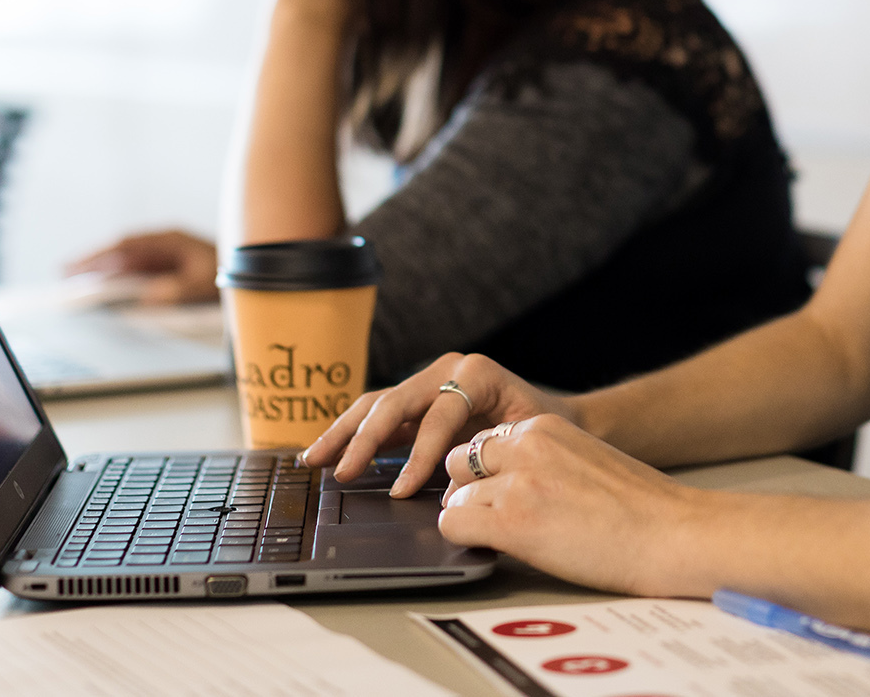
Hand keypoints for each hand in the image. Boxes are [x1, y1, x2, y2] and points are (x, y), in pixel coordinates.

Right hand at [63, 230, 217, 304]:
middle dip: (94, 260)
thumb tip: (147, 297)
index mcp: (170, 239)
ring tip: (75, 279)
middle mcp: (163, 243)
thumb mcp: (204, 282)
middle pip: (121, 251)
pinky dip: (118, 277)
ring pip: (127, 260)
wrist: (253, 268)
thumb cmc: (231, 270)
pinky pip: (137, 270)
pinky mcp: (167, 267)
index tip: (80, 266)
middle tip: (65, 272)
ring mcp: (164, 255)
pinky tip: (104, 288)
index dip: (101, 256)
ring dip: (103, 269)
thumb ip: (176, 289)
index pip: (127, 246)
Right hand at [301, 351, 576, 495]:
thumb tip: (448, 498)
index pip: (437, 416)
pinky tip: (328, 452)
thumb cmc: (546, 429)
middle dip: (363, 440)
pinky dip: (353, 432)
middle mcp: (447, 370)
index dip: (418, 456)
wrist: (556, 416)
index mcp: (475, 374)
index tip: (401, 492)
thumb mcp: (523, 443)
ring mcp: (429, 381)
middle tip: (341, 473)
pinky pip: (379, 413)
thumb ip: (485, 463)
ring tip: (314, 459)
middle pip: (394, 403)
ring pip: (376, 404)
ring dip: (343, 432)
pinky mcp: (418, 399)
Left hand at [438, 413, 711, 596]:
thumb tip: (512, 482)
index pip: (484, 441)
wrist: (672, 533)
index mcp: (545, 426)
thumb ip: (546, 461)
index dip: (488, 474)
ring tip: (503, 538)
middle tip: (494, 518)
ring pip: (453, 495)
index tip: (501, 496)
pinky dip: (465, 538)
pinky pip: (453, 524)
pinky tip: (496, 548)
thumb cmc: (642, 509)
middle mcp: (526, 445)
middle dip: (469, 490)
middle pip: (459, 461)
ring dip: (471, 517)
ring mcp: (517, 482)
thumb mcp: (587, 460)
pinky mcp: (512, 521)